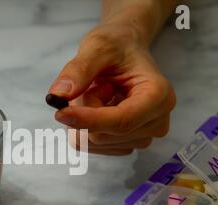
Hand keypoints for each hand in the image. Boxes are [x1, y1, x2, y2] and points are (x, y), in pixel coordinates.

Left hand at [49, 23, 175, 154]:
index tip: (60, 113)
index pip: (122, 121)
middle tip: (92, 84)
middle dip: (84, 110)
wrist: (126, 51)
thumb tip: (58, 94)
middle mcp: (156, 122)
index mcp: (158, 95)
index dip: (88, 120)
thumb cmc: (117, 46)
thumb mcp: (98, 46)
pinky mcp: (126, 145)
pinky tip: (99, 106)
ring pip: (93, 141)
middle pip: (103, 134)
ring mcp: (143, 137)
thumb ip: (79, 69)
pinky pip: (90, 146)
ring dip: (84, 117)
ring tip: (99, 91)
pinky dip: (84, 126)